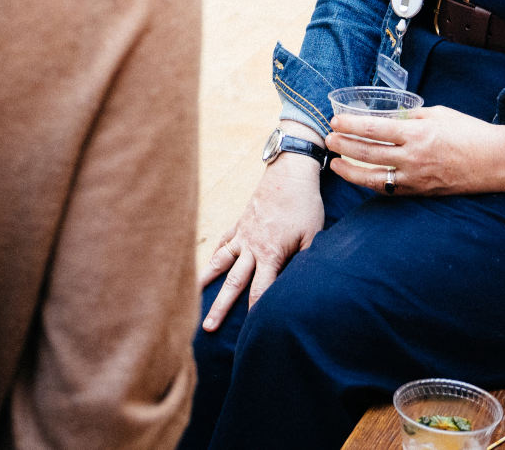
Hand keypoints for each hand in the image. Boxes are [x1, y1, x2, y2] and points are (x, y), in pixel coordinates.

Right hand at [198, 147, 325, 331]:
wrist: (289, 173)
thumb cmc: (304, 205)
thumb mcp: (313, 235)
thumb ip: (305, 260)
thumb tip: (300, 283)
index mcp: (271, 253)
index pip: (260, 290)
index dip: (254, 311)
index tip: (247, 331)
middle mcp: (251, 247)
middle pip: (233, 283)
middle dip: (220, 307)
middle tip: (207, 328)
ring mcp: (242, 234)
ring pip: (220, 262)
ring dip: (206, 280)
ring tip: (191, 296)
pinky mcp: (239, 223)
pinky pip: (223, 242)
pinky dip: (213, 255)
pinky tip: (205, 266)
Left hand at [325, 106, 504, 196]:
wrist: (495, 162)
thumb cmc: (469, 132)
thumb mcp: (438, 114)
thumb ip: (411, 117)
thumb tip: (387, 118)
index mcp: (418, 133)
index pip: (374, 129)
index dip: (351, 125)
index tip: (335, 121)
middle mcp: (413, 158)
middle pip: (368, 153)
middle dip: (344, 146)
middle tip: (328, 139)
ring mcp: (416, 179)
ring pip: (374, 178)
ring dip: (350, 171)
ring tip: (335, 164)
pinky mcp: (421, 192)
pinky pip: (390, 190)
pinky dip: (372, 184)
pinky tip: (360, 177)